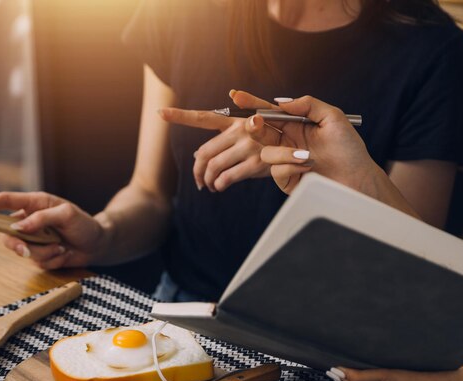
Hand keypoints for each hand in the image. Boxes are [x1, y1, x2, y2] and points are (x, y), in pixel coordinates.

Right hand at [0, 192, 105, 268]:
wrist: (98, 244)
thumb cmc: (84, 224)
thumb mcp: (66, 214)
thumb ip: (42, 218)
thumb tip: (17, 227)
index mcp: (35, 204)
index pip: (6, 201)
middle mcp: (30, 221)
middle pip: (7, 233)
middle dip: (17, 244)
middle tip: (26, 250)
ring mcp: (33, 239)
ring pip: (23, 250)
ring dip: (44, 251)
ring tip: (61, 245)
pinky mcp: (39, 255)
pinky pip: (37, 261)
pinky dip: (52, 259)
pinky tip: (63, 253)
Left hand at [158, 90, 280, 191]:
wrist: (302, 151)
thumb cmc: (274, 143)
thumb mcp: (253, 133)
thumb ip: (228, 138)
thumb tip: (200, 153)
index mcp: (236, 121)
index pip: (204, 117)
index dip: (180, 115)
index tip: (160, 111)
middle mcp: (241, 130)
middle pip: (204, 152)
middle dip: (197, 170)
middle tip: (199, 181)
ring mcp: (248, 146)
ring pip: (213, 166)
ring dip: (207, 180)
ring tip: (210, 186)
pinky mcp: (255, 164)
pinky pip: (227, 177)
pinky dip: (219, 185)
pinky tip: (220, 187)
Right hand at [253, 95, 377, 193]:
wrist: (358, 178)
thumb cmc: (348, 148)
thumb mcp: (332, 117)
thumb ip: (307, 104)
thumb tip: (281, 102)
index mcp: (295, 125)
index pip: (269, 111)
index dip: (252, 103)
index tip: (236, 95)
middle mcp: (287, 142)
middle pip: (259, 131)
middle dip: (254, 126)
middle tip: (256, 121)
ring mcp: (285, 161)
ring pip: (266, 153)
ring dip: (283, 153)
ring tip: (307, 155)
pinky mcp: (286, 179)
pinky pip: (277, 170)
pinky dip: (292, 166)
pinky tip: (309, 166)